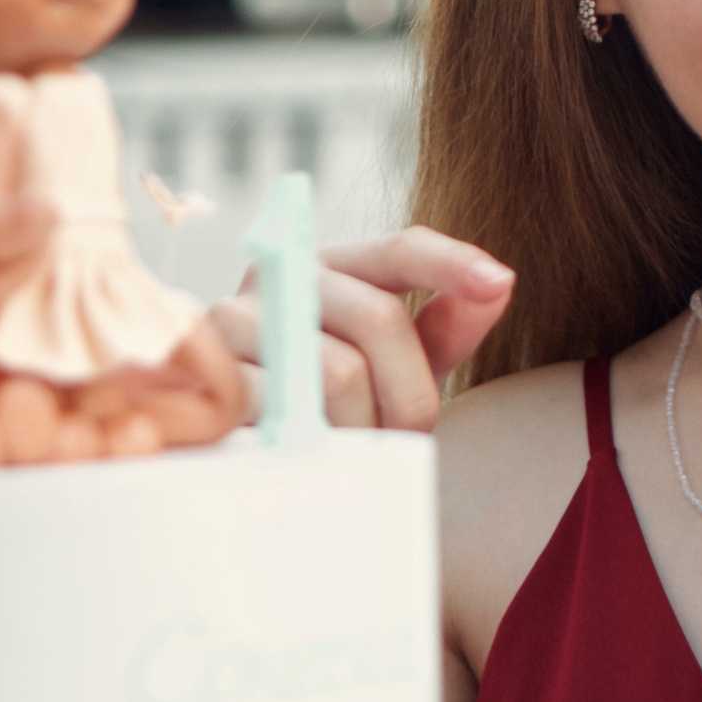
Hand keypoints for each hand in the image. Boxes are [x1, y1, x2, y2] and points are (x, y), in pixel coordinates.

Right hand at [207, 226, 513, 432]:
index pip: (401, 248)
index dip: (452, 263)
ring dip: (363, 428)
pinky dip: (313, 439)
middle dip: (410, 392)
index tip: (498, 282)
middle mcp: (278, 276)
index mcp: (333, 266)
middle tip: (403, 439)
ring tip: (353, 451)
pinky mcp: (202, 374)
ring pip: (339, 370)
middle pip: (379, 317)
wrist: (230, 454)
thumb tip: (499, 283)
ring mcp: (232, 320)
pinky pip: (284, 408)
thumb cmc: (328, 408)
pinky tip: (310, 451)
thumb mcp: (396, 367)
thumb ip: (445, 327)